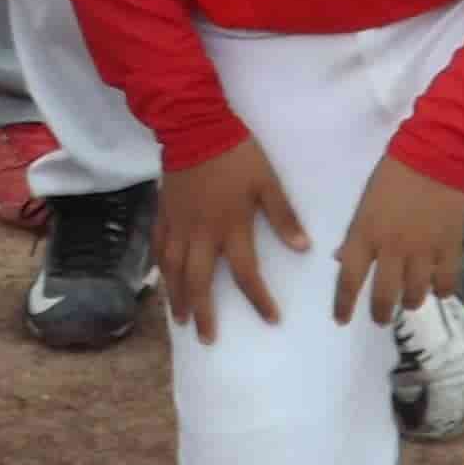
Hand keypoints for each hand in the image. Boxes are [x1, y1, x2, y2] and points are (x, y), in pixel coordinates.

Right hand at [155, 139, 307, 340]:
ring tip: (180, 320)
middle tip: (206, 338)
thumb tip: (304, 249)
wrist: (194, 126)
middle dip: (204, 312)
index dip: (259, 299)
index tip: (271, 319)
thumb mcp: (268, 183)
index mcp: (231, 227)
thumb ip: (284, 217)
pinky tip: (163, 281)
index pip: (246, 273)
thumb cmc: (236, 155)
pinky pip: (159, 247)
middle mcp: (201, 234)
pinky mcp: (164, 213)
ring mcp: (178, 225)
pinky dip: (160, 268)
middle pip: (200, 282)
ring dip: (178, 298)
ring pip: (174, 270)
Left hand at [327, 156, 463, 325]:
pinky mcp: (450, 248)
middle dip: (381, 312)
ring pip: (416, 293)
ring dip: (411, 301)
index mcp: (365, 233)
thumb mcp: (365, 202)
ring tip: (410, 300)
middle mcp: (392, 248)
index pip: (349, 278)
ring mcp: (423, 250)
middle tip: (380, 318)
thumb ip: (355, 234)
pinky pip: (446, 282)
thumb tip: (342, 259)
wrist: (436, 155)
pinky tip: (438, 289)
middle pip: (385, 294)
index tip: (341, 320)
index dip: (343, 303)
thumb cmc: (394, 173)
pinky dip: (441, 290)